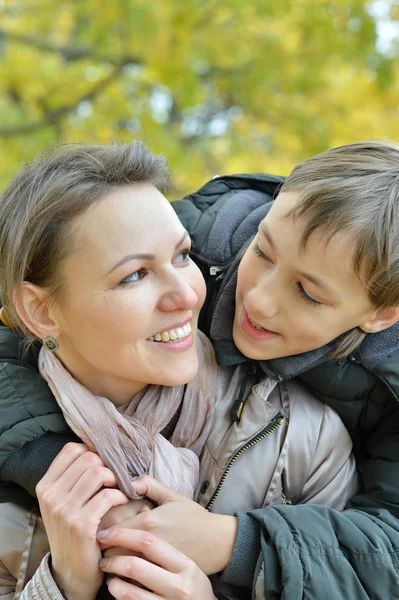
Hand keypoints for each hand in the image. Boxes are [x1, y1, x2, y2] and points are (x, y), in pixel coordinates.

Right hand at [36, 443, 128, 599]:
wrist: (72, 571)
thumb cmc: (72, 530)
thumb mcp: (62, 502)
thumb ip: (73, 476)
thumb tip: (96, 448)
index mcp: (45, 486)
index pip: (71, 450)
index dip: (92, 451)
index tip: (103, 463)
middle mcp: (51, 496)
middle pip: (88, 458)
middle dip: (107, 465)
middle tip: (115, 477)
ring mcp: (64, 511)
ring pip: (98, 473)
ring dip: (116, 478)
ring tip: (120, 488)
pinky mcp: (81, 525)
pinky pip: (108, 495)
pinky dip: (121, 495)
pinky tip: (124, 500)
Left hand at [99, 475, 237, 574]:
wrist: (219, 542)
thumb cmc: (196, 518)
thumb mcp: (174, 496)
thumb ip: (150, 485)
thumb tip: (129, 480)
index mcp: (151, 524)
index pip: (115, 533)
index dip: (104, 535)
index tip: (99, 536)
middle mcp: (153, 548)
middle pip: (115, 555)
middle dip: (105, 555)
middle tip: (100, 554)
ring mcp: (160, 568)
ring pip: (124, 575)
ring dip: (113, 572)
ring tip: (110, 568)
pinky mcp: (166, 585)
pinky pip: (136, 590)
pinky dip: (126, 586)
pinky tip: (125, 581)